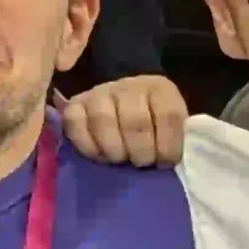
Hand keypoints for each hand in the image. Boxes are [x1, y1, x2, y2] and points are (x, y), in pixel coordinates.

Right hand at [63, 75, 188, 166]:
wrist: (120, 107)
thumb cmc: (149, 123)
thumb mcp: (169, 126)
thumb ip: (173, 139)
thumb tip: (168, 162)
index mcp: (159, 89)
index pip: (168, 115)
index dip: (168, 146)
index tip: (165, 163)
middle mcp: (128, 86)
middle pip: (135, 120)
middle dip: (141, 151)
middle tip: (141, 163)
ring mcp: (99, 93)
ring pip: (103, 120)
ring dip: (114, 150)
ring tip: (120, 160)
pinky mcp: (75, 105)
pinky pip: (75, 124)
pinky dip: (88, 146)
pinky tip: (100, 156)